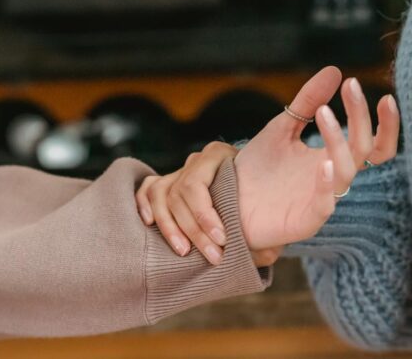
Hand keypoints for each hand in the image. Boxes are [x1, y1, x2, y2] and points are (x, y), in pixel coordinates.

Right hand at [135, 142, 281, 265]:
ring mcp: (179, 171)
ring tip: (183, 251)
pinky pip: (147, 189)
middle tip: (212, 256)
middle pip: (179, 193)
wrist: (257, 192)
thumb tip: (263, 253)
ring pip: (160, 194)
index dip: (204, 216)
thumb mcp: (267, 209)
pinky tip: (150, 224)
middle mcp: (196, 160)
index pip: (196, 185)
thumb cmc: (262, 204)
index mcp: (219, 155)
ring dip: (169, 226)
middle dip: (193, 230)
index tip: (222, 240)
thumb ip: (264, 228)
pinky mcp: (167, 184)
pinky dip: (144, 205)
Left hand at [136, 66, 399, 261]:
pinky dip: (327, 184)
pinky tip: (324, 164)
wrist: (228, 200)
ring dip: (338, 141)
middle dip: (360, 118)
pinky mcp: (306, 220)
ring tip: (324, 113)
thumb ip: (308, 101)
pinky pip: (326, 204)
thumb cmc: (258, 168)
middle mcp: (333, 178)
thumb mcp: (283, 126)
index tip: (384, 95)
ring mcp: (323, 200)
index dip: (385, 124)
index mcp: (332, 158)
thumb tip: (335, 70)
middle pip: (364, 149)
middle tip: (352, 88)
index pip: (371, 143)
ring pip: (346, 171)